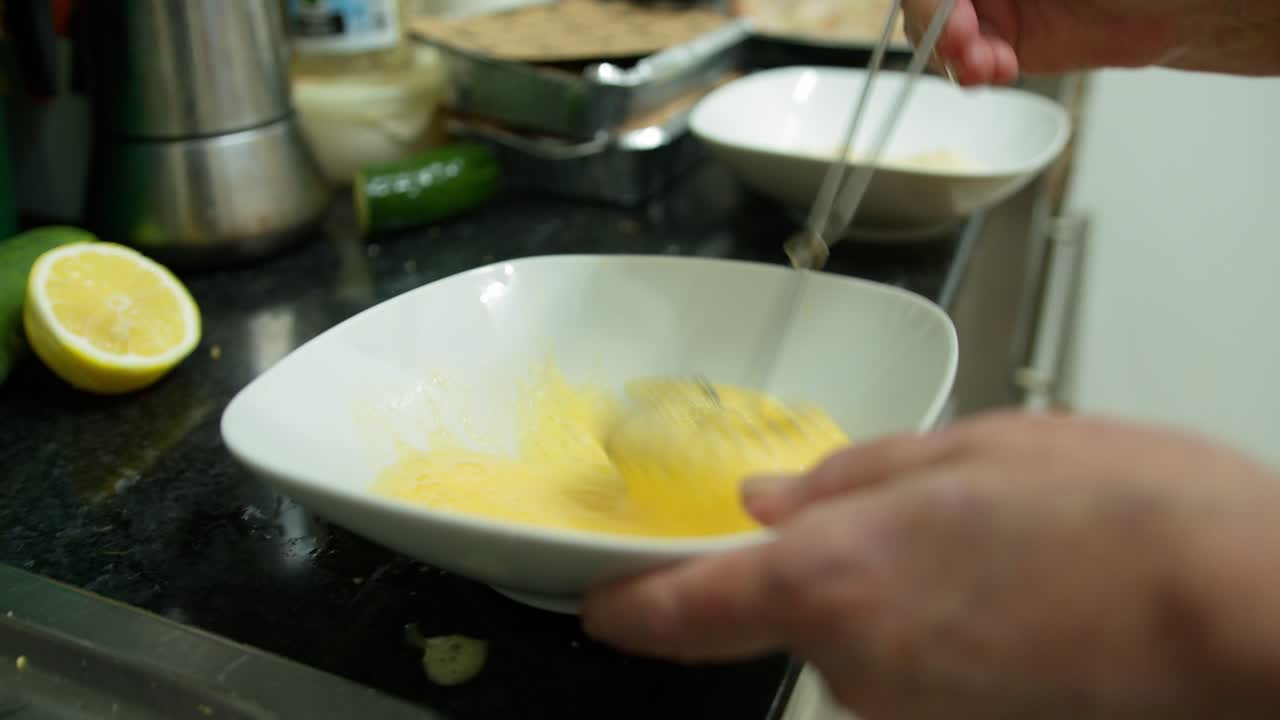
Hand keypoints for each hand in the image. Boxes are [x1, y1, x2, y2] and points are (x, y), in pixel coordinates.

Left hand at [582, 411, 1279, 718]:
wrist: (1243, 611)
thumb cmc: (1127, 514)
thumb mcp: (975, 451)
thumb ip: (853, 480)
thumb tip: (772, 501)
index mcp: (835, 576)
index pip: (687, 607)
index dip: (633, 606)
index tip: (601, 604)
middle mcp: (858, 667)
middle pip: (808, 613)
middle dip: (853, 569)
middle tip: (951, 526)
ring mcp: (913, 715)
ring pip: (877, 647)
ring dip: (918, 603)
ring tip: (1018, 564)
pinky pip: (929, 681)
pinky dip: (958, 642)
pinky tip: (1034, 609)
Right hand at [902, 0, 1279, 84]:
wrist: (1174, 7)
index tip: (946, 8)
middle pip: (927, 3)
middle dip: (939, 25)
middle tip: (963, 42)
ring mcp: (989, 6)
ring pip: (937, 33)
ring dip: (953, 54)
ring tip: (988, 65)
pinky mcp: (1001, 44)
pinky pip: (964, 64)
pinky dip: (973, 73)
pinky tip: (998, 72)